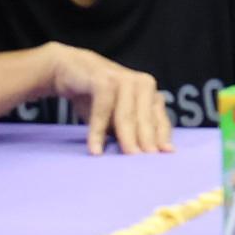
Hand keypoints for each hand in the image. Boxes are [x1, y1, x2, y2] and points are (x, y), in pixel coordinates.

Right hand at [45, 45, 171, 154]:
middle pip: (145, 120)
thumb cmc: (98, 98)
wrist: (70, 70)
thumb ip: (132, 132)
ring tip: (128, 158)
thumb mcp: (117, 118)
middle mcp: (142, 84)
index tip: (164, 157)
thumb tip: (145, 157)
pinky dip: (98, 130)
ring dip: (127, 138)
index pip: (160, 122)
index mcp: (151, 93)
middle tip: (146, 164)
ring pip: (127, 115)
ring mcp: (124, 79)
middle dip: (146, 143)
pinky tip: (95, 149)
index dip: (161, 140)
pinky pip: (103, 109)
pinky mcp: (104, 79)